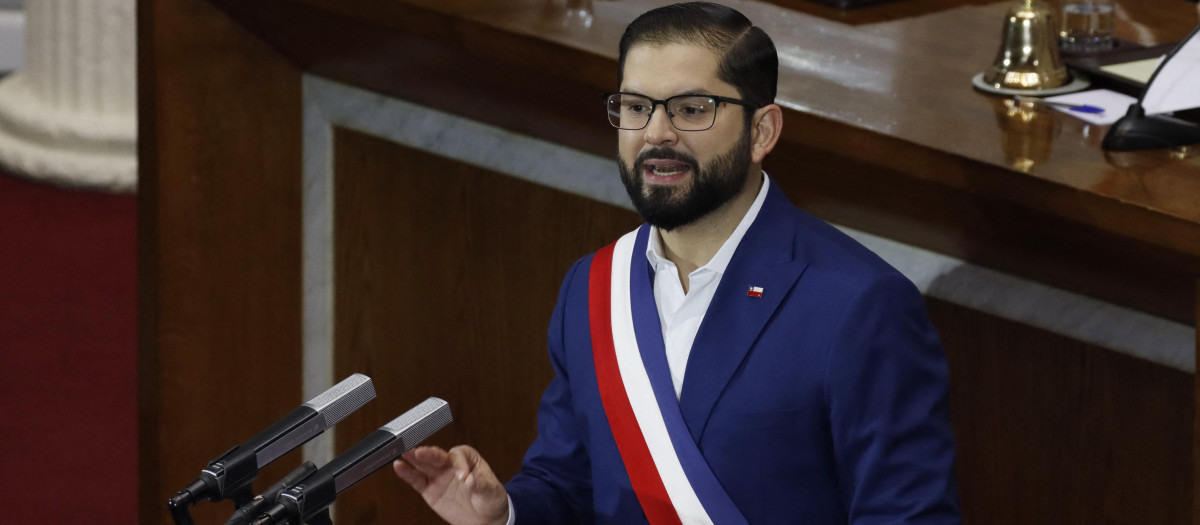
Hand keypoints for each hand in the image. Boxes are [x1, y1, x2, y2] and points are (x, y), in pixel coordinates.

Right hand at [393, 445, 509, 524]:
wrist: (485, 519)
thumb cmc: (490, 499)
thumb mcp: (490, 491)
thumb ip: (480, 484)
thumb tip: (469, 479)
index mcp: (468, 458)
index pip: (459, 455)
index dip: (459, 464)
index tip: (463, 478)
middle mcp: (450, 463)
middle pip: (437, 455)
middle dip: (429, 453)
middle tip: (420, 452)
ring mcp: (438, 476)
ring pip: (423, 464)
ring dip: (413, 458)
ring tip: (403, 452)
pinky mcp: (429, 489)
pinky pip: (416, 480)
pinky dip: (407, 473)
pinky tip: (398, 466)